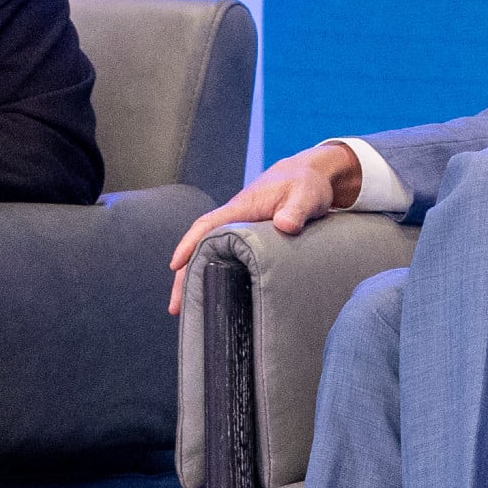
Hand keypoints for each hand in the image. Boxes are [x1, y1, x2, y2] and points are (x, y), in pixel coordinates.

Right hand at [166, 141, 361, 313]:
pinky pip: (228, 259)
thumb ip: (296, 210)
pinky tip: (217, 296)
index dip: (190, 244)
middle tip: (176, 307)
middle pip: (202, 247)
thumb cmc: (305, 184)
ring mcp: (241, 232)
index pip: (207, 225)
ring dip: (199, 279)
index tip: (175, 265)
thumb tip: (285, 226)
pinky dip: (218, 275)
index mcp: (242, 209)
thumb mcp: (305, 195)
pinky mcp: (251, 241)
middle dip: (186, 275)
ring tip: (189, 311)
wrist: (311, 177)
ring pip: (213, 256)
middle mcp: (235, 221)